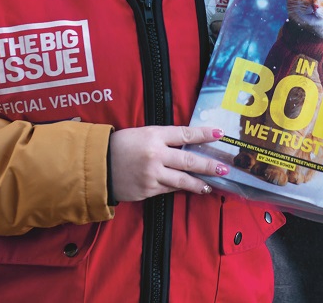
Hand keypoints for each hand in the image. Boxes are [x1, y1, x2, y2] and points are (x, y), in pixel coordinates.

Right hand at [109, 126, 230, 201]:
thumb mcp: (143, 133)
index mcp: (154, 135)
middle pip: (189, 160)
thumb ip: (164, 138)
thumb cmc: (121, 145)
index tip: (220, 133)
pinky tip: (189, 188)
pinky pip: (168, 189)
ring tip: (211, 185)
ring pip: (182, 180)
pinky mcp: (147, 190)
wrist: (97, 166)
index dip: (203, 134)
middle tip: (225, 168)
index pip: (185, 134)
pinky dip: (179, 188)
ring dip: (198, 183)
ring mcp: (152, 175)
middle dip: (209, 165)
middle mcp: (155, 155)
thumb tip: (188, 142)